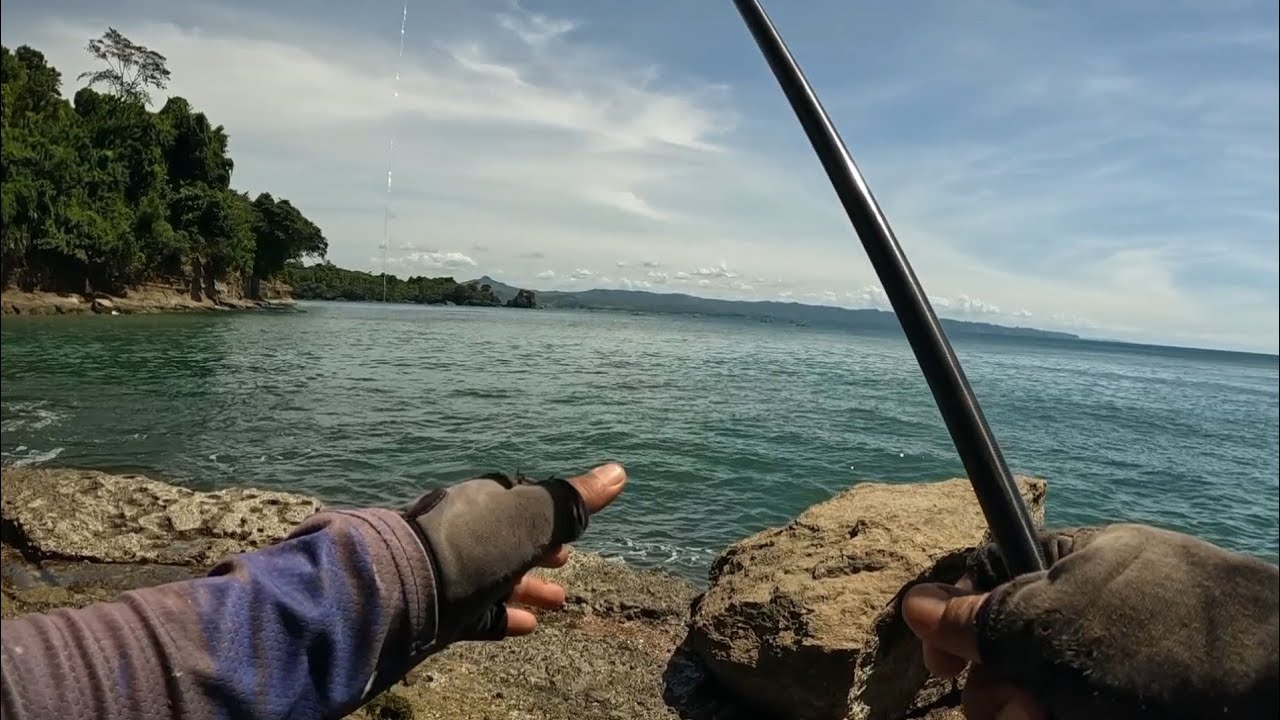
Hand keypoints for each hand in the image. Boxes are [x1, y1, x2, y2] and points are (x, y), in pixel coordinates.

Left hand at [401, 463, 626, 648]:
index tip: (575, 528)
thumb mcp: (533, 515)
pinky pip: (482, 614)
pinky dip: (506, 618)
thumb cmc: (474, 541)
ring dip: (531, 587)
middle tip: (566, 561)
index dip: (553, 512)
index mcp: (486, 501)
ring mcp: (454, 573)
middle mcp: (468, 533)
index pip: (524, 501)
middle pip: (512, 540)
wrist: (403, 589)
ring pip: (500, 578)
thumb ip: (575, 501)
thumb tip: (619, 472)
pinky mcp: (444, 612)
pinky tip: (528, 626)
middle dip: (541, 549)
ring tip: (560, 602)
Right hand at [900, 524, 1278, 719]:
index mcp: (1068, 567)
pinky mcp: (1109, 711)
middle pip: (996, 654)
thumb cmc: (1162, 637)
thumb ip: (977, 617)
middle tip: (1017, 701)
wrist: (1269, 685)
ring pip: (1021, 701)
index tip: (939, 661)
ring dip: (1014, 715)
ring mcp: (1099, 676)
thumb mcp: (1053, 621)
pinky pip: (1050, 717)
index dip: (954, 621)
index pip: (986, 581)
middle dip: (992, 685)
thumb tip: (912, 604)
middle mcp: (1081, 621)